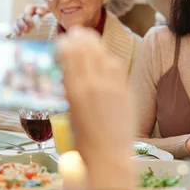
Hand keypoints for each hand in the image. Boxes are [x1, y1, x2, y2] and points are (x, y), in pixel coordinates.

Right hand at [8, 4, 48, 37]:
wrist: (51, 23)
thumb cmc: (51, 15)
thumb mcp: (49, 10)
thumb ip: (45, 9)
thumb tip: (39, 12)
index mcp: (33, 8)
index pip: (27, 9)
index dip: (27, 17)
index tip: (31, 24)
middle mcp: (27, 14)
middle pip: (21, 17)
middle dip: (22, 24)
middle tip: (27, 30)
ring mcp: (23, 21)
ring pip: (17, 23)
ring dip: (17, 28)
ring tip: (20, 34)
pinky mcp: (22, 28)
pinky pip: (15, 28)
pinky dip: (12, 32)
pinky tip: (10, 36)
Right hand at [58, 27, 134, 189]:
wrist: (109, 157)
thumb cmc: (84, 141)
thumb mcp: (69, 112)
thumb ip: (70, 89)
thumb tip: (69, 72)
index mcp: (75, 91)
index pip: (70, 55)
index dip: (67, 43)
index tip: (63, 40)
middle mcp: (94, 84)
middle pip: (87, 50)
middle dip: (80, 38)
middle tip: (76, 32)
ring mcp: (112, 86)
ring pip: (103, 55)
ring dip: (95, 44)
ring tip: (89, 39)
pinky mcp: (126, 91)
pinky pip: (117, 67)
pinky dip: (108, 58)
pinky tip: (104, 57)